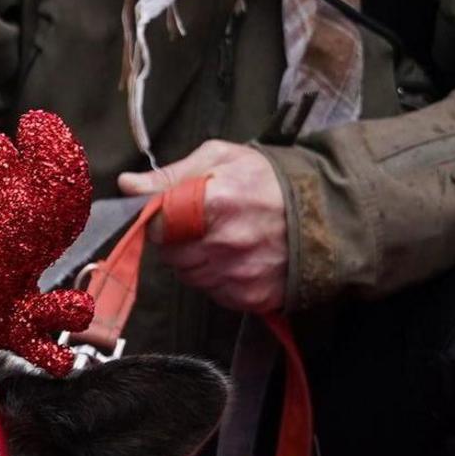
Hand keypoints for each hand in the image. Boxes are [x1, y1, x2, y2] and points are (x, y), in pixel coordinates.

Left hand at [121, 142, 287, 315]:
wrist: (327, 211)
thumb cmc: (268, 179)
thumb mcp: (220, 158)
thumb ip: (170, 175)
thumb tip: (127, 185)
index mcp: (215, 203)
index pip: (158, 226)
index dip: (160, 220)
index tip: (172, 212)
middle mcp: (226, 245)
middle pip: (171, 256)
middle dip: (178, 241)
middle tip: (203, 223)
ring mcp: (240, 275)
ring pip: (191, 277)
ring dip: (197, 261)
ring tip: (223, 239)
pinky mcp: (253, 297)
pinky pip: (215, 293)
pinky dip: (219, 279)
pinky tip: (238, 258)